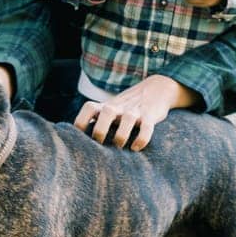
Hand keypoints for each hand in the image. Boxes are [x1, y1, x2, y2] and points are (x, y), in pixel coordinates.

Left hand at [74, 74, 194, 150]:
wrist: (157, 88)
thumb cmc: (127, 107)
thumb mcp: (112, 109)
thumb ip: (98, 122)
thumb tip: (80, 143)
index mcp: (107, 106)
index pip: (89, 108)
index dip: (80, 121)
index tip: (77, 138)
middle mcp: (119, 107)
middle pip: (107, 112)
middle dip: (100, 129)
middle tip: (99, 143)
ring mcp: (135, 111)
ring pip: (128, 118)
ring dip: (121, 134)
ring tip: (119, 146)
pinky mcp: (150, 116)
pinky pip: (147, 127)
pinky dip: (142, 138)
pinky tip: (136, 148)